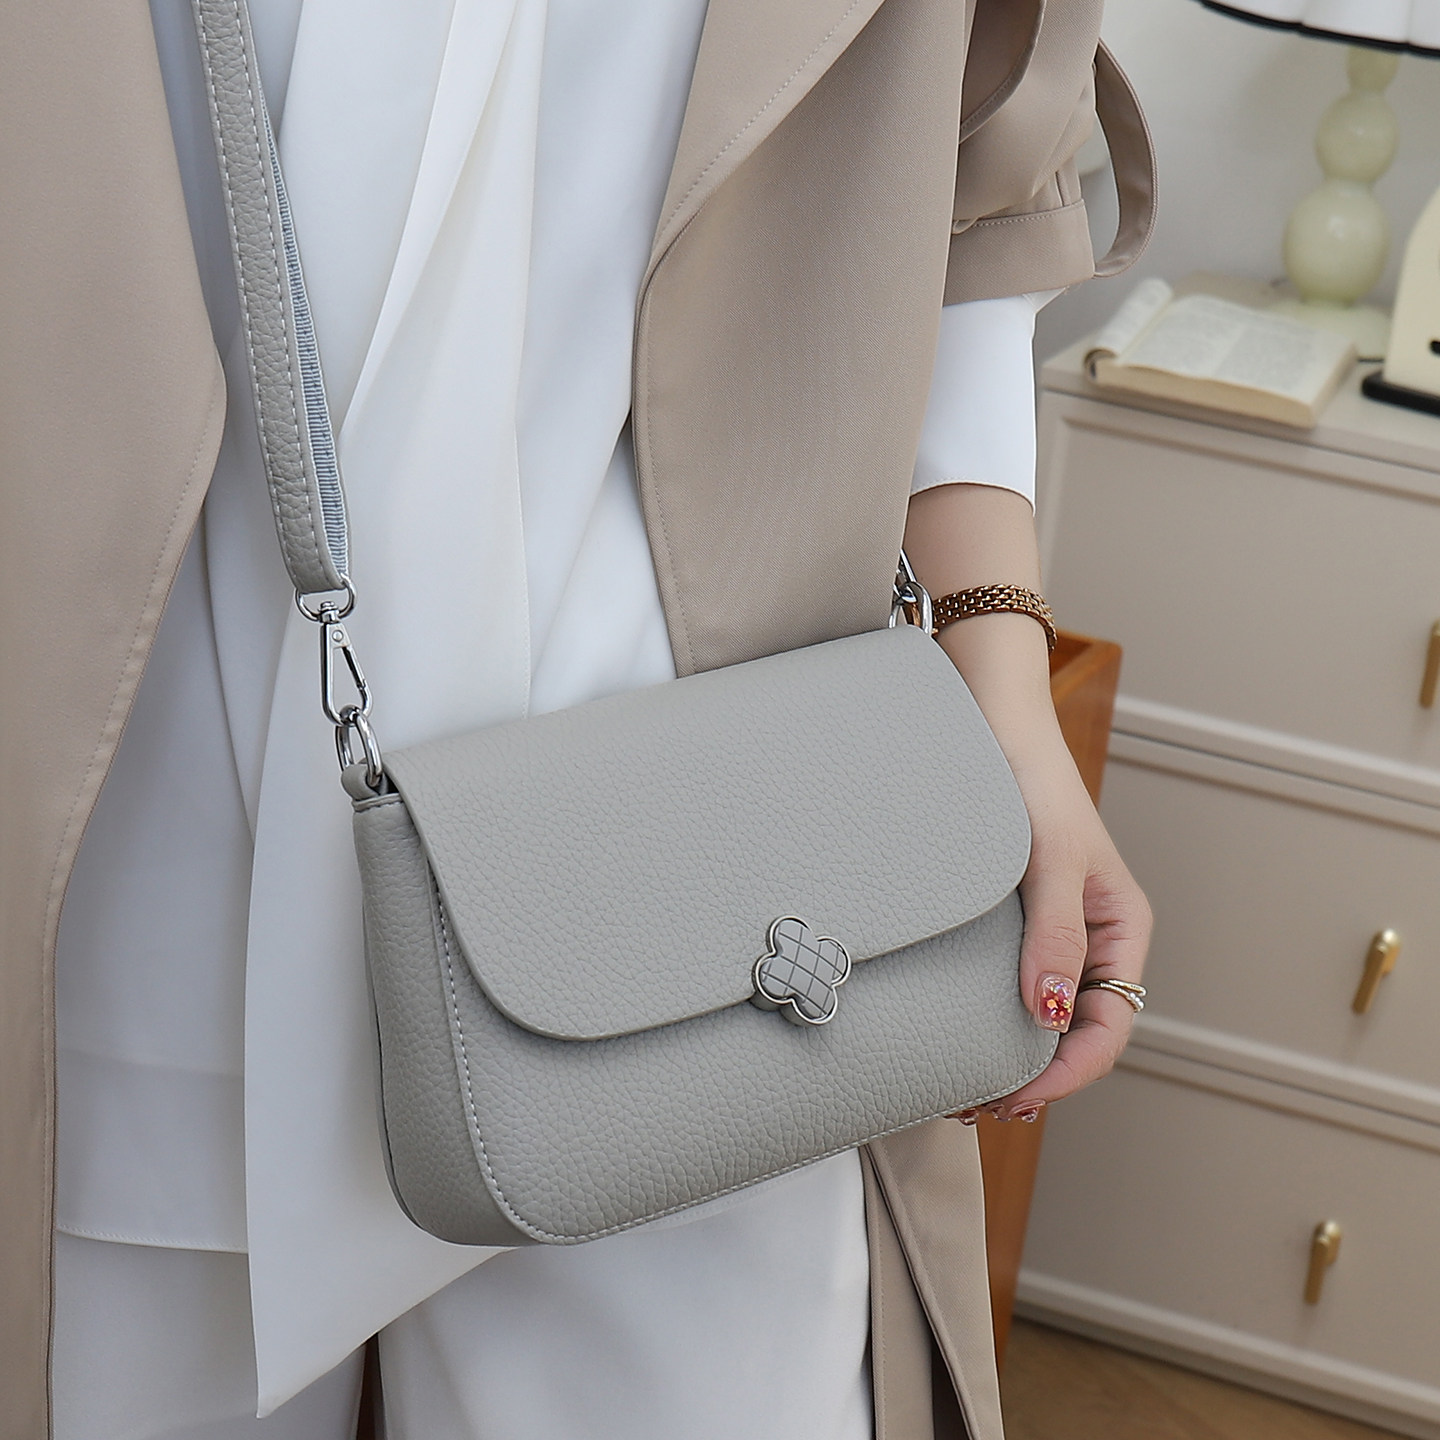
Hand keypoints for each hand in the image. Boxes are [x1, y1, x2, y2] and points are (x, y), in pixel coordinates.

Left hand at [903, 483, 1151, 1123]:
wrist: (990, 722)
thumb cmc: (1032, 783)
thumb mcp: (1049, 862)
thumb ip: (1054, 938)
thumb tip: (1046, 1016)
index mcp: (1121, 930)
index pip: (1108, 1028)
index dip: (1066, 1073)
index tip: (1014, 1098)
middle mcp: (1090, 940)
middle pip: (1073, 1032)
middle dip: (1034, 1077)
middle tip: (974, 1106)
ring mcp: (1049, 932)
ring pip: (1038, 1015)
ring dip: (1008, 1055)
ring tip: (960, 1085)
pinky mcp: (1009, 921)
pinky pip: (1005, 985)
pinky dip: (985, 1020)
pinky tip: (950, 1035)